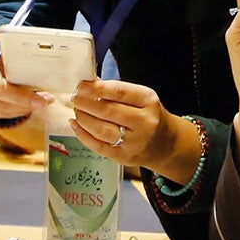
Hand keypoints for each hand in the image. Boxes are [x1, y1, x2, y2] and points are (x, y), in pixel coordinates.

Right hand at [0, 29, 42, 122]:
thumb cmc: (0, 46)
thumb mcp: (6, 39)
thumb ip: (17, 48)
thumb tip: (41, 59)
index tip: (1, 85)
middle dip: (18, 96)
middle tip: (40, 100)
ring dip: (20, 106)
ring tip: (41, 102)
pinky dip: (13, 111)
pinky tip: (27, 107)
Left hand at [69, 78, 187, 174]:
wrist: (165, 144)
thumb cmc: (148, 115)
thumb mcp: (140, 98)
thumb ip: (116, 90)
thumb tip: (89, 82)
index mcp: (148, 101)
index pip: (120, 92)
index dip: (97, 88)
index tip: (81, 86)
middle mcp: (144, 122)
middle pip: (108, 111)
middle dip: (86, 103)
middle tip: (75, 98)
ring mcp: (135, 142)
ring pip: (102, 130)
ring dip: (83, 118)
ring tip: (76, 110)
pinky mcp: (124, 157)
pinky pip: (98, 146)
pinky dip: (83, 134)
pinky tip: (76, 124)